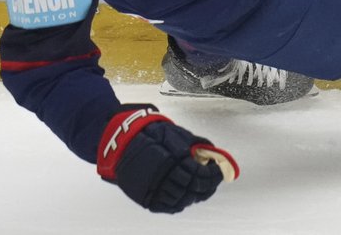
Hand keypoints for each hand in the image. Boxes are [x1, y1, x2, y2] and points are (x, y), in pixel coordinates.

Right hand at [97, 106, 234, 214]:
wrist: (121, 142)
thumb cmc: (150, 134)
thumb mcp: (176, 133)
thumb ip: (196, 145)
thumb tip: (215, 153)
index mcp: (173, 160)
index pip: (201, 175)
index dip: (214, 174)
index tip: (220, 171)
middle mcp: (164, 177)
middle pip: (194, 189)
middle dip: (207, 186)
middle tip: (212, 180)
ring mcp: (154, 190)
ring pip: (182, 200)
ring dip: (194, 194)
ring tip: (198, 187)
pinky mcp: (146, 198)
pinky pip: (168, 207)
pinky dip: (180, 203)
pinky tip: (184, 195)